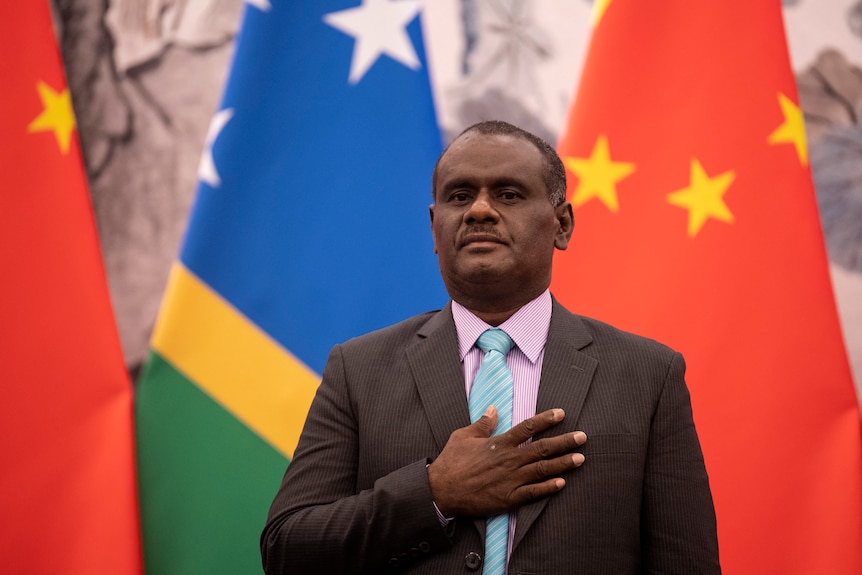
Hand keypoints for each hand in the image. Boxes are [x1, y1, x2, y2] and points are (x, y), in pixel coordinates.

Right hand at [427, 407, 585, 517]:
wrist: (442, 490)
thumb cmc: (451, 461)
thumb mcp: (463, 435)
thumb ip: (482, 423)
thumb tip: (494, 409)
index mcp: (499, 443)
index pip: (528, 428)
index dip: (546, 419)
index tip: (561, 414)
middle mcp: (509, 459)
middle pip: (542, 448)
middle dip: (564, 442)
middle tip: (582, 437)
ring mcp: (511, 480)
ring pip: (542, 469)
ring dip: (563, 463)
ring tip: (580, 458)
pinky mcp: (509, 498)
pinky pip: (533, 493)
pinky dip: (548, 488)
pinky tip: (562, 483)